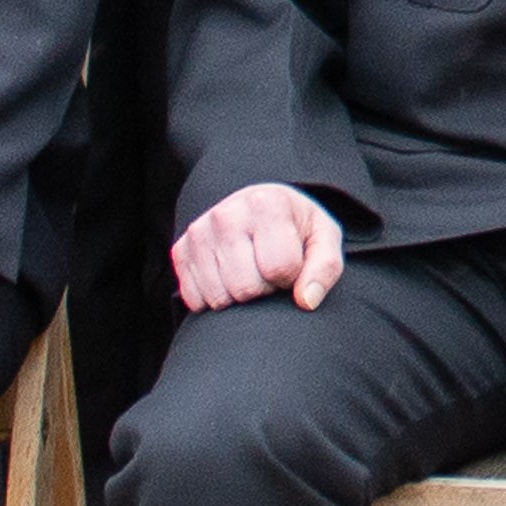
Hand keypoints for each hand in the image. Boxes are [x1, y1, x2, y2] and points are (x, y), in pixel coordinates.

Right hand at [178, 182, 344, 310]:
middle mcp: (226, 215)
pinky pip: (195, 300)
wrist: (260, 207)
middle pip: (247, 288)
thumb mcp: (323, 239)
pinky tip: (228, 278)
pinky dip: (215, 299)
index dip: (291, 277)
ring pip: (220, 298)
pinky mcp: (180, 251)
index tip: (291, 264)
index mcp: (266, 204)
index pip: (280, 268)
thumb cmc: (296, 228)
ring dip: (240, 297)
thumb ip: (325, 268)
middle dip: (264, 289)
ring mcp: (198, 233)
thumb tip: (306, 301)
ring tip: (250, 272)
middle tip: (269, 270)